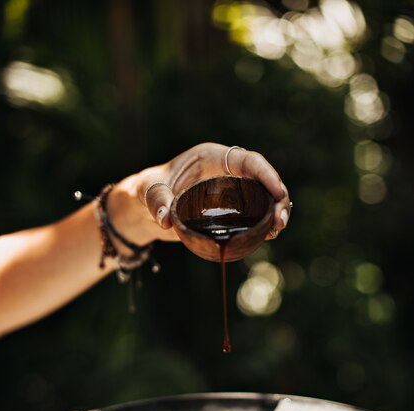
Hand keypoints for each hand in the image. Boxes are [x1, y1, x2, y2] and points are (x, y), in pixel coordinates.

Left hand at [108, 143, 290, 248]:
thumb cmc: (148, 190)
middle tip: (280, 221)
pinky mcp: (231, 211)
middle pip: (262, 180)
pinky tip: (269, 236)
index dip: (266, 174)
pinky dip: (264, 224)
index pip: (247, 160)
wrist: (146, 208)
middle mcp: (227, 172)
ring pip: (263, 198)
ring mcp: (231, 192)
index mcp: (212, 158)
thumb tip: (165, 220)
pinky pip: (254, 214)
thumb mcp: (149, 191)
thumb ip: (158, 201)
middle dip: (277, 198)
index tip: (277, 191)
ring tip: (277, 231)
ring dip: (275, 212)